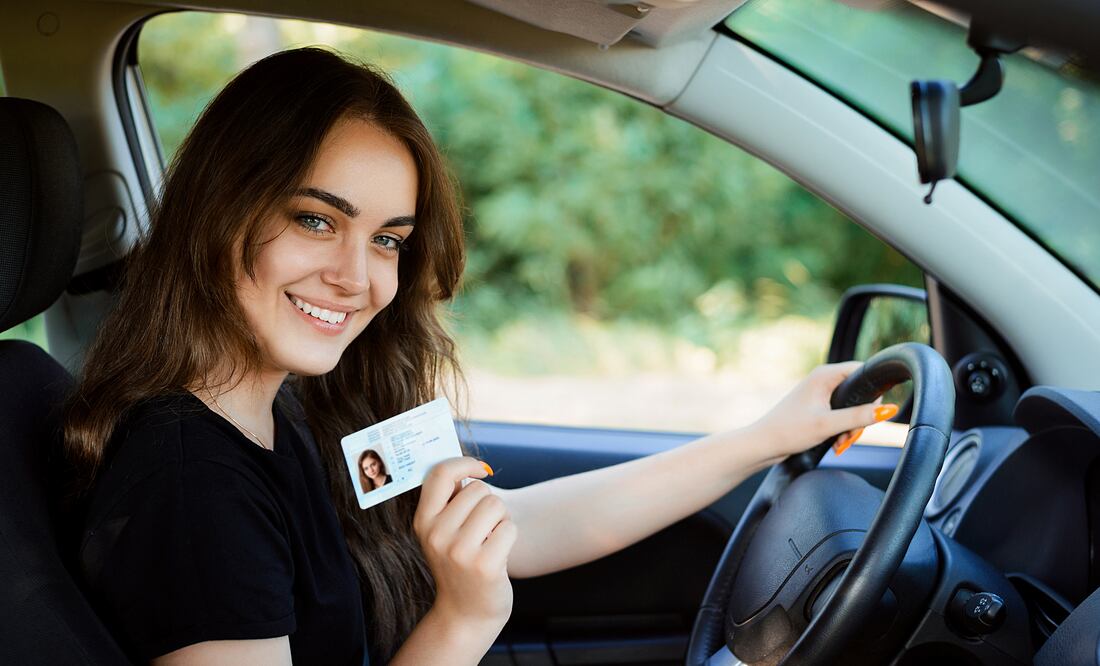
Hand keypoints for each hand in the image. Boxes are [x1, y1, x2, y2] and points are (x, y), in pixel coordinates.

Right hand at [413, 456, 516, 633]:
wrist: (466, 613)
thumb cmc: (460, 563)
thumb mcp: (442, 532)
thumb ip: (449, 500)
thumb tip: (467, 464)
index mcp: (423, 521)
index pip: (440, 474)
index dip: (464, 463)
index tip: (480, 469)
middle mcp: (436, 535)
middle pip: (478, 489)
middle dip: (488, 503)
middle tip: (482, 529)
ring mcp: (459, 552)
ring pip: (496, 505)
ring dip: (500, 519)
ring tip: (489, 541)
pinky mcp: (485, 565)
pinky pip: (509, 527)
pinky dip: (509, 536)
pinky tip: (498, 555)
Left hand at [752, 361, 897, 461]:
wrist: (763, 444)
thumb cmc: (789, 431)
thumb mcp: (828, 425)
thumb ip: (859, 417)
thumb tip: (888, 410)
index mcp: (825, 375)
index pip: (862, 371)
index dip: (872, 392)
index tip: (871, 413)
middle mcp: (822, 379)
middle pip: (859, 392)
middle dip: (861, 417)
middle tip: (851, 435)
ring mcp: (820, 393)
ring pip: (851, 406)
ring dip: (851, 426)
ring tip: (841, 442)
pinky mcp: (817, 406)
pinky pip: (841, 414)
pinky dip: (842, 428)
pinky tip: (837, 442)